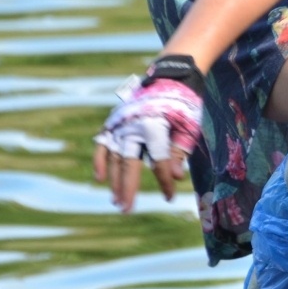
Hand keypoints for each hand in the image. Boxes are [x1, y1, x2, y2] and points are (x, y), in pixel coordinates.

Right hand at [94, 72, 202, 211]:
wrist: (169, 78)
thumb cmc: (183, 105)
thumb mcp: (188, 126)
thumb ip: (179, 151)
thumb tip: (175, 178)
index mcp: (155, 126)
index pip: (158, 162)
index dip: (164, 181)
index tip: (169, 197)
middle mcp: (133, 126)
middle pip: (129, 163)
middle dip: (128, 188)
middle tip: (126, 210)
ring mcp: (121, 124)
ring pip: (114, 157)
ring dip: (114, 180)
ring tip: (117, 201)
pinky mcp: (114, 122)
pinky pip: (102, 144)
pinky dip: (100, 160)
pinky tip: (99, 178)